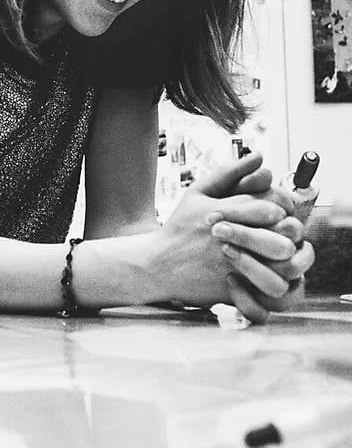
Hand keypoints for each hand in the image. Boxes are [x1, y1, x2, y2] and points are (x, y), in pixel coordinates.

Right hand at [149, 153, 301, 317]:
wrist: (156, 267)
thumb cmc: (180, 227)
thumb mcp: (197, 193)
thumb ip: (228, 172)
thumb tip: (259, 156)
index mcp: (224, 212)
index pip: (272, 204)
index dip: (284, 206)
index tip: (281, 210)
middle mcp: (231, 239)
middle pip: (284, 232)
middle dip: (291, 230)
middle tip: (287, 232)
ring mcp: (233, 267)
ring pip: (283, 263)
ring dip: (290, 257)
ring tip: (283, 254)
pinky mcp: (233, 290)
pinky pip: (270, 289)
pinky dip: (278, 280)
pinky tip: (272, 272)